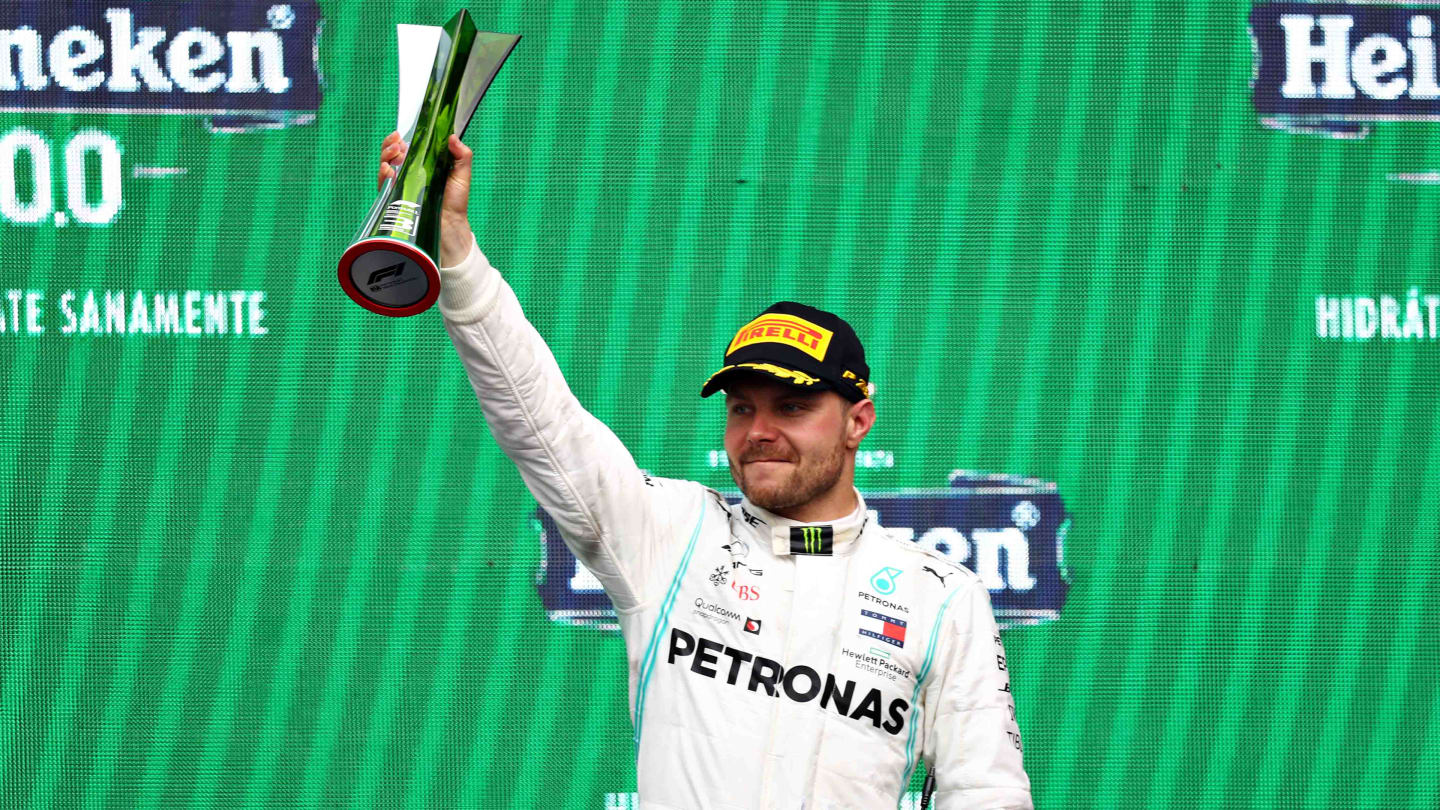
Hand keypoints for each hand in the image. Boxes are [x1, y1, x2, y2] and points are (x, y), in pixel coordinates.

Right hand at [378, 131, 474, 267]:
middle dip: (389, 145)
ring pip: (384, 166)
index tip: (400, 135)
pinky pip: (383, 185)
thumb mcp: (462, 175)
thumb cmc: (455, 202)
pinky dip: (383, 175)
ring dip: (386, 156)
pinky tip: (389, 170)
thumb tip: (452, 136)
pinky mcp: (395, 199)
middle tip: (398, 144)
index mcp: (421, 165)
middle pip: (390, 155)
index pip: (405, 147)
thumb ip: (461, 155)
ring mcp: (400, 186)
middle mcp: (408, 174)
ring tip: (395, 154)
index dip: (399, 140)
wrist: (451, 226)